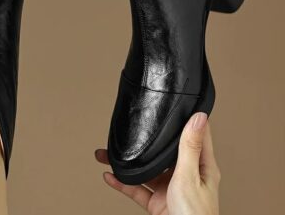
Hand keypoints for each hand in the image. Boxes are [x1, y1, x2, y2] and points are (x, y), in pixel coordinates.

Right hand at [95, 112, 220, 214]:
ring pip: (146, 170)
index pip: (195, 135)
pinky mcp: (158, 204)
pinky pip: (137, 189)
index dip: (186, 119)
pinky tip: (110, 175)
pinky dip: (122, 183)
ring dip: (128, 162)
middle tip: (133, 127)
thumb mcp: (189, 177)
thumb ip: (188, 147)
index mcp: (201, 166)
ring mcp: (171, 190)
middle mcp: (186, 176)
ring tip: (108, 153)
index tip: (177, 104)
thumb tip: (198, 117)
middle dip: (146, 140)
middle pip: (164, 152)